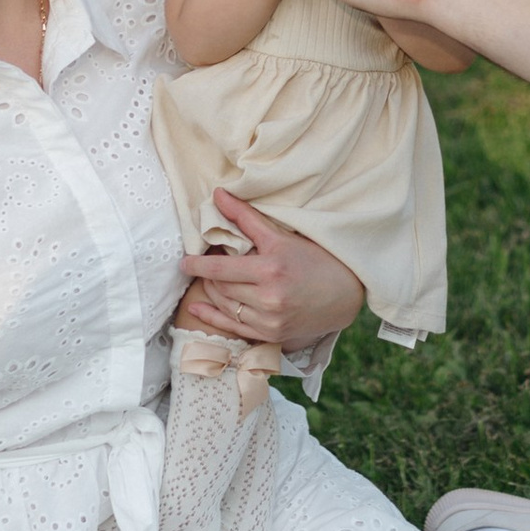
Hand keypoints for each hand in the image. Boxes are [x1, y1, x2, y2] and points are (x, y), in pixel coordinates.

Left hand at [177, 190, 363, 349]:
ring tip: (209, 280)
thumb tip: (218, 195)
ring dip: (212, 292)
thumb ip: (246, 217)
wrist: (345, 293)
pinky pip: (234, 328)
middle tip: (201, 264)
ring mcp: (270, 320)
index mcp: (271, 270)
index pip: (220, 269)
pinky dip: (213, 317)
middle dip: (207, 276)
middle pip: (221, 287)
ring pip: (226, 306)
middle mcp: (269, 298)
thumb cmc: (315, 259)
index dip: (198, 265)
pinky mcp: (271, 335)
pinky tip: (199, 307)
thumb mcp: (281, 236)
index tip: (184, 260)